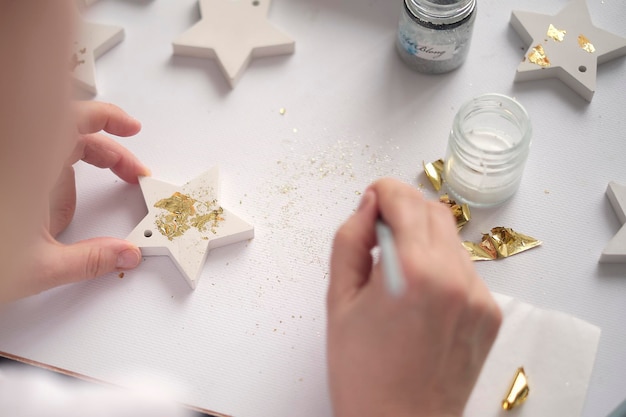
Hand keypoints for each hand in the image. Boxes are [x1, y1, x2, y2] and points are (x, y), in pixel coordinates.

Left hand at [0, 102, 149, 302]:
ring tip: (64, 218)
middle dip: (105, 154)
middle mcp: (19, 158)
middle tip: (128, 173)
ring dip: (69, 179)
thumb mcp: (36, 267)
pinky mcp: (8, 183)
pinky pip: (32, 173)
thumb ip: (89, 260)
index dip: (110, 118)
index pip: (78, 120)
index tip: (132, 128)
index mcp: (32, 165)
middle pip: (71, 135)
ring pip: (48, 156)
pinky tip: (37, 222)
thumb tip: (122, 254)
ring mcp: (11, 169)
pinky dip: (45, 190)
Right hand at [327, 179, 501, 416]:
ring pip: (451, 238)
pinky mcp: (490, 314)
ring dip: (422, 238)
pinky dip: (441, 266)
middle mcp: (456, 279)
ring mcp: (479, 297)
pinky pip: (465, 269)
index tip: (370, 200)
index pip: (405, 200)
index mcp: (415, 272)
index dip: (383, 191)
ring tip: (397, 272)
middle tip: (378, 232)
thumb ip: (350, 241)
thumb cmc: (364, 375)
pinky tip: (419, 296)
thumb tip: (367, 208)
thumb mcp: (338, 301)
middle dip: (403, 209)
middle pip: (433, 211)